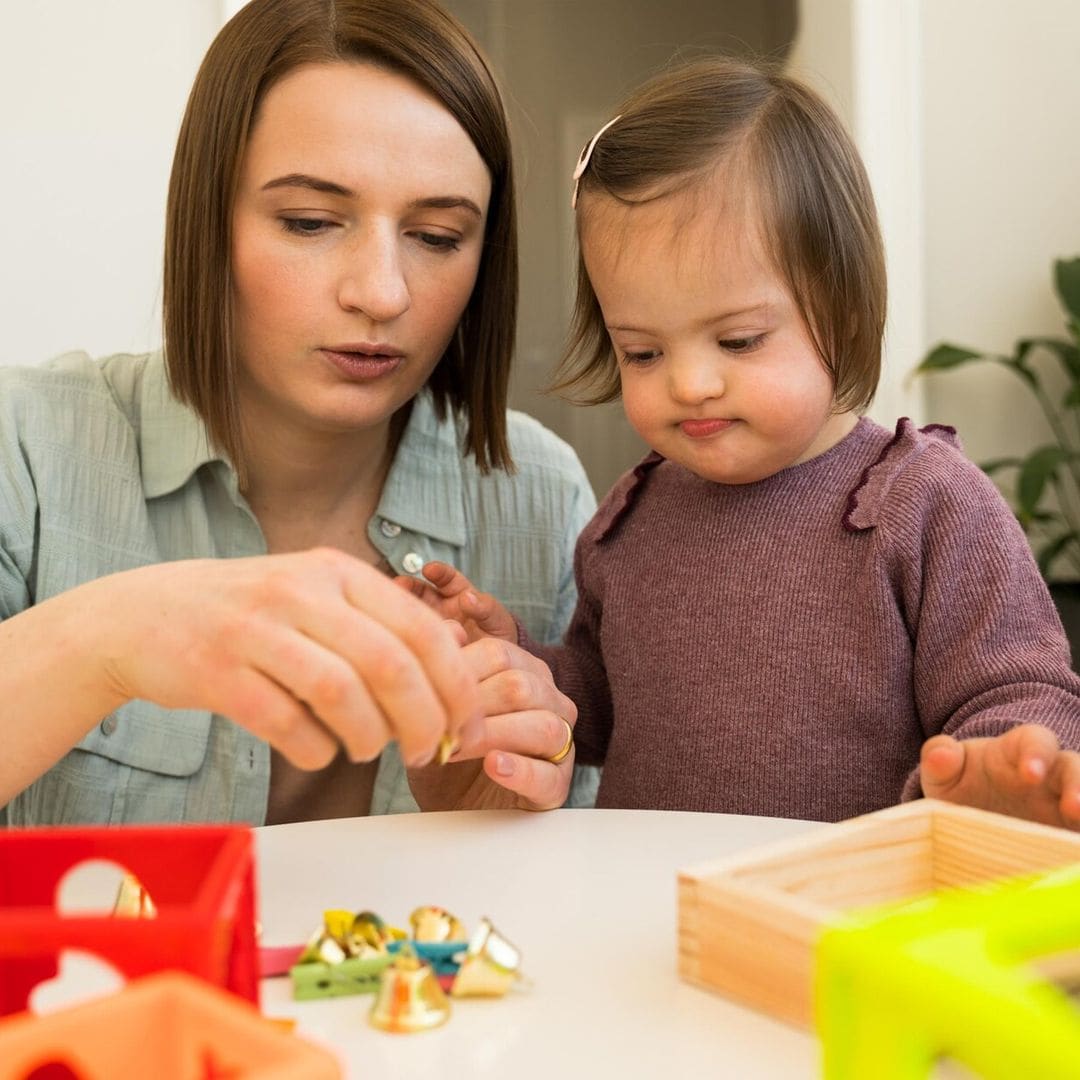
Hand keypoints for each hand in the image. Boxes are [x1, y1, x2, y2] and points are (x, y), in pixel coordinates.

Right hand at [98, 547, 479, 769]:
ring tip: (367, 750)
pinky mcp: (214, 672)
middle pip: (391, 665)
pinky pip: (284, 723)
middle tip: (425, 751)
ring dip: (368, 737)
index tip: (465, 727)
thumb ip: (376, 627)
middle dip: (423, 720)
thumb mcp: (315, 594)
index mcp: (337, 571)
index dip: (456, 685)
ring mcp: (254, 629)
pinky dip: (313, 749)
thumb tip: (448, 684)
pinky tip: (317, 752)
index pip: (422, 629)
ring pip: (340, 693)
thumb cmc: (249, 613)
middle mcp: (300, 591)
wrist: (142, 614)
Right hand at [394, 561, 517, 642]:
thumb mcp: (496, 618)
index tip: (429, 569)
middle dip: (408, 585)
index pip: (445, 578)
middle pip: (418, 591)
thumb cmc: (496, 635)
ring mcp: (428, 625)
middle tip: (398, 584)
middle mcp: (438, 607)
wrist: (495, 666)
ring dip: (400, 609)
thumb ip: (484, 607)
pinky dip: (405, 635)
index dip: (438, 572)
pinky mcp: (423, 644)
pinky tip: (398, 637)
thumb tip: (467, 597)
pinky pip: (413, 638)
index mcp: (457, 593)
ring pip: (410, 613)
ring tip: (390, 610)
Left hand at [407, 632, 575, 811]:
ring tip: (456, 748)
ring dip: (494, 735)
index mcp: (525, 673)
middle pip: (522, 687)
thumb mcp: (437, 706)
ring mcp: (559, 745)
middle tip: (437, 723)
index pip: (501, 653)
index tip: (424, 687)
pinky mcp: (556, 787)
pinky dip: (520, 769)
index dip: (460, 668)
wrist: (448, 804)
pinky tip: (493, 766)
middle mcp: (550, 702)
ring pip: (544, 726)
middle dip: (474, 704)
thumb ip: (445, 666)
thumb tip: (449, 630)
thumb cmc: (448, 746)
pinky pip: (548, 775)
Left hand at [920, 724, 1079, 829]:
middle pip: (1075, 771)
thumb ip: (940, 759)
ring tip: (1079, 839)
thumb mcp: (946, 773)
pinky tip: (1075, 862)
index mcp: (1021, 751)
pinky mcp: (1069, 834)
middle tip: (1074, 809)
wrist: (973, 816)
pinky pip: (1077, 836)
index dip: (1037, 754)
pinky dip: (1077, 844)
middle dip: (1078, 787)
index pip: (1037, 741)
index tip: (1030, 774)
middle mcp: (1053, 776)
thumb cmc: (963, 784)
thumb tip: (940, 754)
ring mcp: (1068, 807)